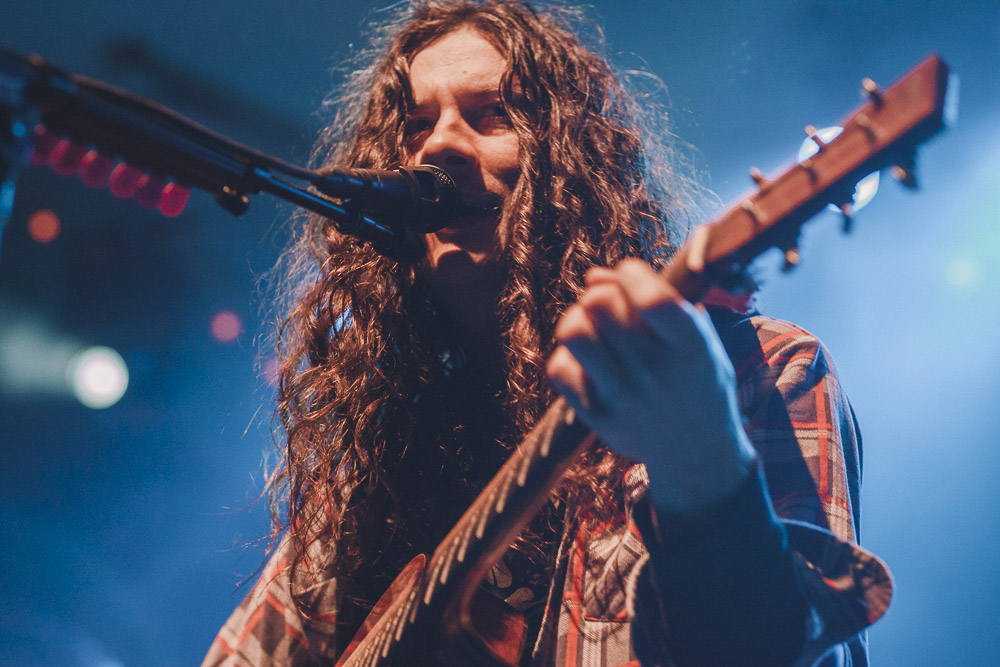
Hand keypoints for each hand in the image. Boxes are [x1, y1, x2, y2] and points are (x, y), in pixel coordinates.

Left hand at [546, 259, 755, 515]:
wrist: (696, 452)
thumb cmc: (695, 379)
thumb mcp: (697, 338)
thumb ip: (656, 299)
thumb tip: (594, 275)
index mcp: (691, 346)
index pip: (650, 297)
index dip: (630, 273)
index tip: (630, 275)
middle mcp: (655, 371)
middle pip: (600, 304)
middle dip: (601, 293)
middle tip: (611, 305)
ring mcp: (622, 395)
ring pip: (573, 331)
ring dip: (578, 318)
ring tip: (594, 327)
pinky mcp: (596, 414)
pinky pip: (559, 366)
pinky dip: (569, 355)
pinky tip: (589, 360)